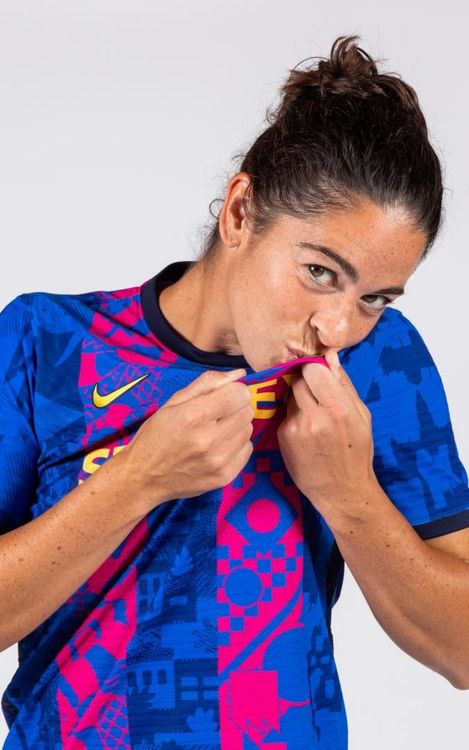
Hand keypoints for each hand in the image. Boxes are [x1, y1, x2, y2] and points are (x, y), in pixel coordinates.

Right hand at [121, 368, 253, 510]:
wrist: (143, 477)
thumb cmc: (156, 435)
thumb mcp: (173, 402)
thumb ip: (207, 383)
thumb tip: (239, 374)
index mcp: (193, 415)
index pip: (239, 394)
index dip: (234, 391)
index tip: (224, 396)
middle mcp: (208, 439)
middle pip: (247, 411)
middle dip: (235, 408)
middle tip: (217, 415)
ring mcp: (218, 461)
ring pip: (248, 430)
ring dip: (236, 427)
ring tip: (215, 432)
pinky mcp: (225, 476)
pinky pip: (247, 450)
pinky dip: (236, 445)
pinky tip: (218, 447)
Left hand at [277, 350, 376, 519]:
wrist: (342, 491)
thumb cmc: (357, 451)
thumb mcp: (361, 416)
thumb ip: (343, 385)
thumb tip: (330, 356)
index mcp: (338, 409)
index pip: (313, 369)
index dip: (314, 368)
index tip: (318, 373)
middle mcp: (314, 417)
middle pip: (297, 380)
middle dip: (304, 380)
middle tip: (315, 392)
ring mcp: (295, 428)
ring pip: (289, 395)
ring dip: (298, 398)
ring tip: (312, 414)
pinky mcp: (282, 437)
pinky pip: (285, 414)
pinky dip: (293, 415)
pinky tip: (305, 430)